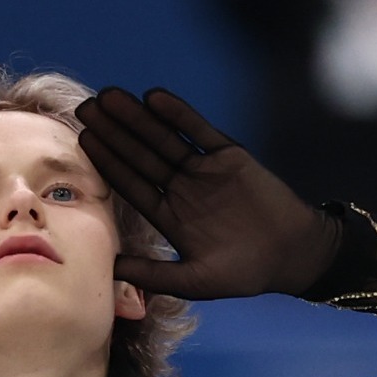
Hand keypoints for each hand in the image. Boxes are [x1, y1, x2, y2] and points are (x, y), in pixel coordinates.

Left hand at [76, 87, 342, 299]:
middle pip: (139, 155)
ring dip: (137, 117)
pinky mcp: (230, 156)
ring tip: (110, 96)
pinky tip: (154, 98)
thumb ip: (152, 273)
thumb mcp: (192, 280)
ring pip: (163, 138)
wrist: (292, 255)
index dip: (107, 162)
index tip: (83, 140)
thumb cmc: (243, 273)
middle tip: (86, 107)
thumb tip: (110, 268)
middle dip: (114, 132)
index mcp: (168, 215)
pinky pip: (200, 131)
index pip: (129, 183)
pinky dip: (178, 115)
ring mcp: (204, 170)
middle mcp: (180, 188)